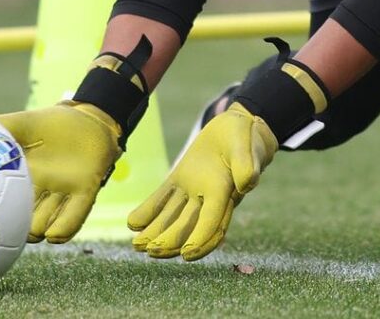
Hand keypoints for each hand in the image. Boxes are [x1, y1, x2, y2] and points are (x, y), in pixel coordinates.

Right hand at [0, 102, 121, 243]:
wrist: (89, 117)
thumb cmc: (54, 123)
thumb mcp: (23, 124)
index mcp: (22, 178)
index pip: (2, 203)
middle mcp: (40, 191)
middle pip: (21, 221)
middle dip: (11, 230)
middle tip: (0, 234)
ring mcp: (62, 193)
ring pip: (45, 222)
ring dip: (36, 230)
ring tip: (29, 233)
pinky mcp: (85, 191)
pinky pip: (75, 216)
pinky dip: (65, 228)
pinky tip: (53, 235)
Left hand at [127, 103, 277, 259]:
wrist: (235, 126)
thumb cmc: (244, 134)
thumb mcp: (246, 144)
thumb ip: (247, 163)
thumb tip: (247, 184)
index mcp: (225, 191)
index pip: (213, 220)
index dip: (201, 238)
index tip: (187, 253)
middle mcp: (208, 197)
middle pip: (189, 226)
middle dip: (171, 241)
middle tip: (151, 251)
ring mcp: (192, 190)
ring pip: (173, 217)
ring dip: (156, 232)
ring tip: (136, 246)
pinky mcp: (180, 179)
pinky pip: (163, 199)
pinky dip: (148, 212)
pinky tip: (132, 223)